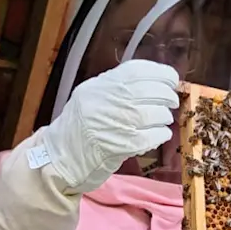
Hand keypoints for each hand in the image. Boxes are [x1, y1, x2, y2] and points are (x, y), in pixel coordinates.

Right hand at [40, 60, 179, 193]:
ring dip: (164, 117)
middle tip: (170, 102)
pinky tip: (159, 135)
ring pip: (156, 113)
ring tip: (162, 120)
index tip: (171, 79)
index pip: (138, 70)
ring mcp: (116, 123)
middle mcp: (109, 100)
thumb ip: (114, 88)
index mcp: (101, 85)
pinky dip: (161, 135)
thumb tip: (151, 81)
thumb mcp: (90, 97)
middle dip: (167, 96)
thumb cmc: (77, 129)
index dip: (161, 73)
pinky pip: (153, 136)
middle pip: (152, 91)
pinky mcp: (123, 146)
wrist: (59, 159)